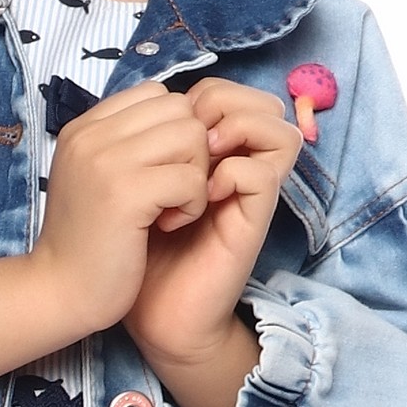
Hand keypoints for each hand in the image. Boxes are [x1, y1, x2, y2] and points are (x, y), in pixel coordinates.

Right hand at [0, 80, 211, 400]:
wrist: (59, 292)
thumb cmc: (86, 241)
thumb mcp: (95, 177)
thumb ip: (125, 144)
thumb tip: (181, 117)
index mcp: (84, 127)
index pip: (156, 94)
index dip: (174, 130)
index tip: (161, 171)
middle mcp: (91, 135)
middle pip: (179, 109)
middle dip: (191, 151)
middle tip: (172, 192)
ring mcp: (106, 161)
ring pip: (192, 137)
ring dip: (195, 176)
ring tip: (171, 208)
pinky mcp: (126, 194)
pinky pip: (191, 178)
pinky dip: (192, 205)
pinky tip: (168, 225)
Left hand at [127, 77, 298, 396]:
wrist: (148, 315)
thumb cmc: (135, 252)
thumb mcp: (129, 186)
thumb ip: (144, 146)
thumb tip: (149, 105)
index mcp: (208, 155)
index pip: (226, 91)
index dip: (195, 94)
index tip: (154, 129)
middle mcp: (237, 168)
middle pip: (260, 100)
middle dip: (220, 103)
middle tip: (184, 137)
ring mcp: (248, 195)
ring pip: (277, 128)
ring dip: (235, 131)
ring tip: (197, 160)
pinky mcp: (251, 224)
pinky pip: (262, 174)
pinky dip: (229, 175)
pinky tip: (194, 201)